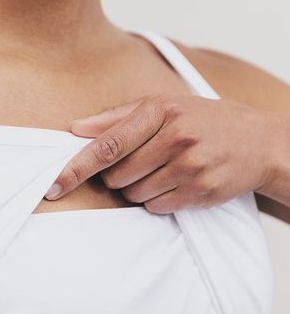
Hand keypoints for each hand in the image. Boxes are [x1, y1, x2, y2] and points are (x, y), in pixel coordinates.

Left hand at [45, 94, 282, 213]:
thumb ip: (116, 117)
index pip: (107, 145)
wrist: (260, 141)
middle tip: (144, 161)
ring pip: (134, 195)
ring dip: (138, 189)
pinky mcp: (200, 191)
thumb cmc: (201, 121)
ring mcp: (190, 166)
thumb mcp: (162, 106)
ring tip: (163, 169)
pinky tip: (176, 183)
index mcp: (160, 111)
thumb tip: (75, 128)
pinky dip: (158, 200)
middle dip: (119, 176)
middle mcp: (175, 137)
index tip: (53, 185)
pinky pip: (156, 207)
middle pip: (116, 177)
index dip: (75, 167)